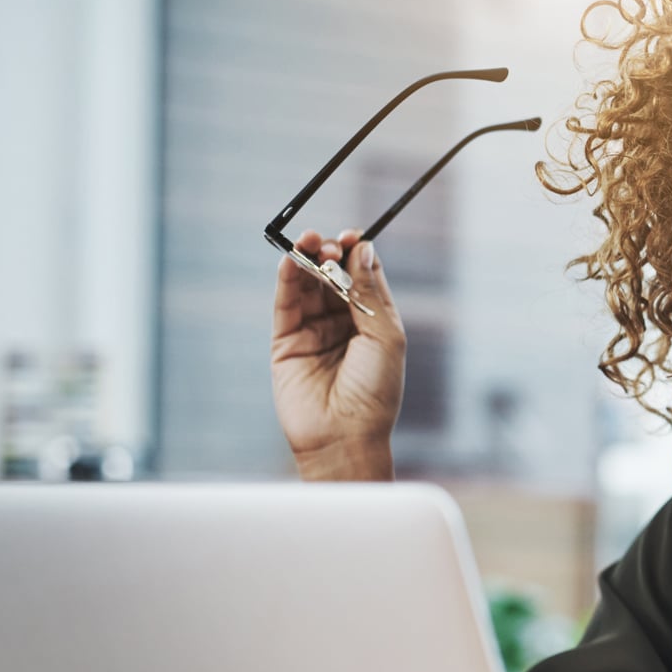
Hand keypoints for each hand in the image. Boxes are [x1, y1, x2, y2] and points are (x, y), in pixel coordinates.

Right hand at [269, 228, 404, 477]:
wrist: (344, 435)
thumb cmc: (375, 392)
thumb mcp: (385, 337)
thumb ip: (371, 292)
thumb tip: (364, 248)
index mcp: (373, 321)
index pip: (363, 275)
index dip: (357, 252)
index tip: (353, 236)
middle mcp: (343, 322)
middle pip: (333, 274)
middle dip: (330, 254)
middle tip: (329, 246)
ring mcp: (313, 330)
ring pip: (307, 284)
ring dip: (307, 260)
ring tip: (309, 244)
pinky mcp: (286, 341)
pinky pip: (285, 303)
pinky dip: (287, 279)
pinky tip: (291, 260)